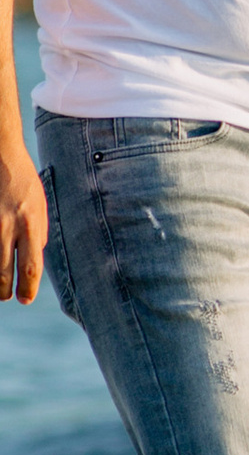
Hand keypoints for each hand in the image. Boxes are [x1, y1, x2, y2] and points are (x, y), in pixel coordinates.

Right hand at [0, 144, 42, 307]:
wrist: (1, 155)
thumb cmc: (22, 182)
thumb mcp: (39, 207)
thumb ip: (37, 233)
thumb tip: (34, 258)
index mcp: (31, 225)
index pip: (31, 266)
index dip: (28, 287)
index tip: (25, 299)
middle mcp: (8, 226)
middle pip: (3, 270)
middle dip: (4, 289)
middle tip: (6, 297)